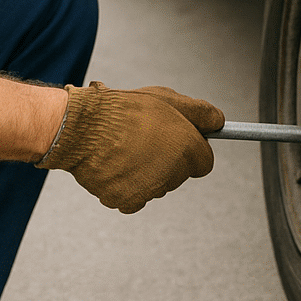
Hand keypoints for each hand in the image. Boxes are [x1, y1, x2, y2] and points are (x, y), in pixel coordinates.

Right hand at [35, 81, 223, 212]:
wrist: (81, 128)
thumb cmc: (121, 111)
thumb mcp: (166, 98)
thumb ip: (200, 112)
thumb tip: (219, 121)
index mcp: (185, 148)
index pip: (204, 162)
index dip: (192, 149)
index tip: (179, 141)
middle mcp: (171, 173)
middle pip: (179, 174)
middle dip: (168, 159)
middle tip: (145, 139)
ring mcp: (149, 191)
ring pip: (156, 186)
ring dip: (146, 172)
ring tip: (125, 148)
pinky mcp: (127, 201)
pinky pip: (133, 197)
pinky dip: (126, 185)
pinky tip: (115, 165)